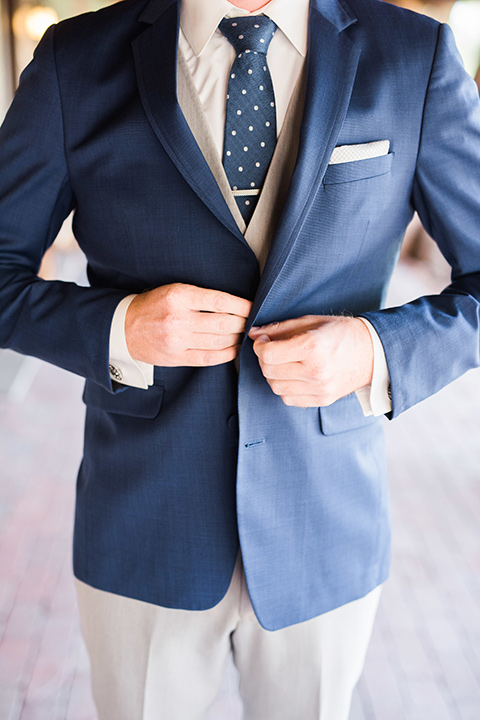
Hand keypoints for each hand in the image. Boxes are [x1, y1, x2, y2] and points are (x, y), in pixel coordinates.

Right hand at [125, 283, 251, 366]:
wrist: (124, 328)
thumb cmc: (153, 306)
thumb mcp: (174, 291)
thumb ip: (201, 297)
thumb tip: (234, 304)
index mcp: (179, 296)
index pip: (220, 301)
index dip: (242, 305)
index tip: (253, 307)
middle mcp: (178, 319)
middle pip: (224, 323)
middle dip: (242, 323)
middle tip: (251, 321)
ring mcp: (178, 341)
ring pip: (220, 341)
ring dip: (237, 338)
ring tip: (243, 334)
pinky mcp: (177, 357)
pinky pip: (210, 358)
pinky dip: (227, 354)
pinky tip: (234, 348)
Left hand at [249, 315, 373, 406]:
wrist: (372, 352)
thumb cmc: (341, 333)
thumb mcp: (310, 322)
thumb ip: (279, 328)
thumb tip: (253, 334)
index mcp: (312, 347)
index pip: (268, 354)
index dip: (259, 346)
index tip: (263, 341)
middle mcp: (316, 371)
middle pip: (269, 371)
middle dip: (265, 359)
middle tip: (272, 350)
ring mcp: (319, 389)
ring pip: (276, 387)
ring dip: (273, 374)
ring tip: (284, 363)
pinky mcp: (322, 400)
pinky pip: (289, 399)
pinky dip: (285, 388)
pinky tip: (294, 375)